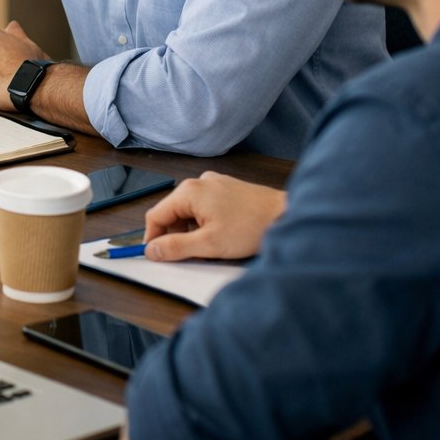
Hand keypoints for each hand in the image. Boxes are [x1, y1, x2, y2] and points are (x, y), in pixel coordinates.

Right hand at [142, 172, 285, 261]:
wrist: (287, 215)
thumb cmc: (250, 228)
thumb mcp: (209, 244)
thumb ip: (175, 247)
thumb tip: (151, 250)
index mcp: (188, 192)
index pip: (156, 216)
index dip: (153, 238)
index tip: (155, 256)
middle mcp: (198, 182)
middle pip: (172, 212)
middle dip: (175, 235)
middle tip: (188, 256)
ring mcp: (214, 183)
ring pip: (189, 211)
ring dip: (191, 230)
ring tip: (210, 246)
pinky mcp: (227, 188)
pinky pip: (205, 206)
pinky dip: (205, 222)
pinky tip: (221, 234)